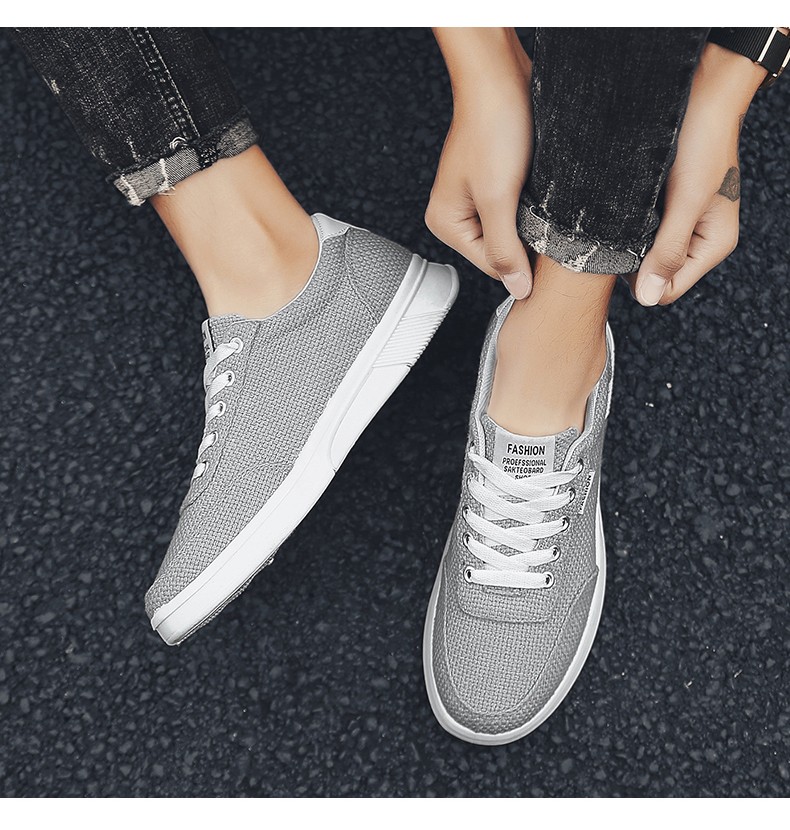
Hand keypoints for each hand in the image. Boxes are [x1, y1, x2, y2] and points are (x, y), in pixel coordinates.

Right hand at [426, 28, 533, 298]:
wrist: (502, 78)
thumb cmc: (493, 128)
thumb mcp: (498, 199)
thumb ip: (505, 250)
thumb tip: (518, 291)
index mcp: (446, 224)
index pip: (492, 266)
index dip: (521, 259)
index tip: (545, 244)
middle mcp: (457, 216)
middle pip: (502, 251)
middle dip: (525, 236)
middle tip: (539, 210)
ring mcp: (477, 201)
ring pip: (513, 232)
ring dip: (531, 220)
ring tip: (535, 194)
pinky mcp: (496, 186)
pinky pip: (518, 212)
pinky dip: (533, 206)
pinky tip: (538, 189)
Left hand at [631, 43, 767, 305]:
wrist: (701, 91)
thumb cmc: (700, 141)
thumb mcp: (686, 200)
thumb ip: (669, 250)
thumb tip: (648, 300)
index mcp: (712, 246)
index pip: (665, 291)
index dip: (638, 280)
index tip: (616, 254)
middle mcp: (697, 240)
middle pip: (652, 275)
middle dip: (631, 261)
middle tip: (612, 231)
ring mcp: (680, 225)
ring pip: (642, 253)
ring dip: (626, 241)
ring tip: (616, 215)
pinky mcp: (664, 208)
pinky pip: (639, 230)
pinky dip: (626, 224)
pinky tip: (617, 207)